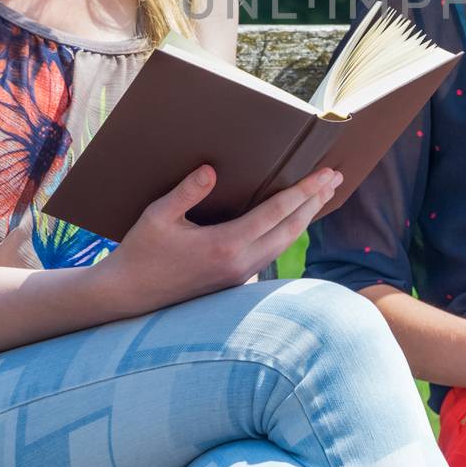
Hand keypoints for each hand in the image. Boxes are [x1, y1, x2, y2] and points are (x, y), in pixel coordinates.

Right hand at [98, 164, 341, 314]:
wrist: (129, 297)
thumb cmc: (141, 253)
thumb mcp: (158, 217)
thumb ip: (187, 192)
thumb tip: (211, 169)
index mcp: (225, 245)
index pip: (276, 212)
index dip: (304, 191)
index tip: (325, 174)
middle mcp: (240, 263)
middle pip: (291, 228)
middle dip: (315, 201)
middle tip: (335, 176)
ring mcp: (240, 275)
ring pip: (285, 243)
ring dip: (306, 216)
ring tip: (322, 194)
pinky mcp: (235, 280)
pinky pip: (271, 252)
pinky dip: (289, 231)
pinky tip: (293, 219)